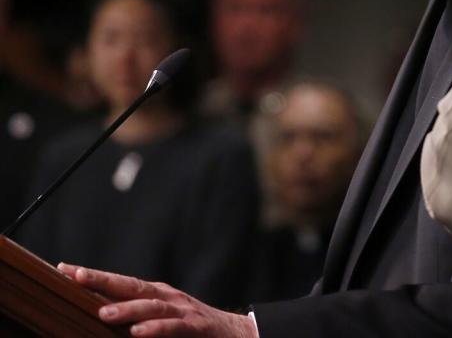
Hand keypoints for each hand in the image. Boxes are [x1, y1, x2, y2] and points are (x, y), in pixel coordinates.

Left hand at [58, 263, 256, 337]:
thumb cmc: (192, 330)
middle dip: (103, 280)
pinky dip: (156, 328)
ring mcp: (183, 309)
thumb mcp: (162, 321)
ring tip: (103, 314)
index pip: (120, 283)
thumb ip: (136, 318)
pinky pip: (174, 327)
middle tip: (76, 276)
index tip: (64, 269)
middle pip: (131, 285)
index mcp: (156, 295)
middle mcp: (167, 297)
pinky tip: (138, 332)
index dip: (94, 277)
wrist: (236, 334)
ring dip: (127, 309)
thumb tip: (99, 317)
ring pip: (151, 305)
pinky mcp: (196, 327)